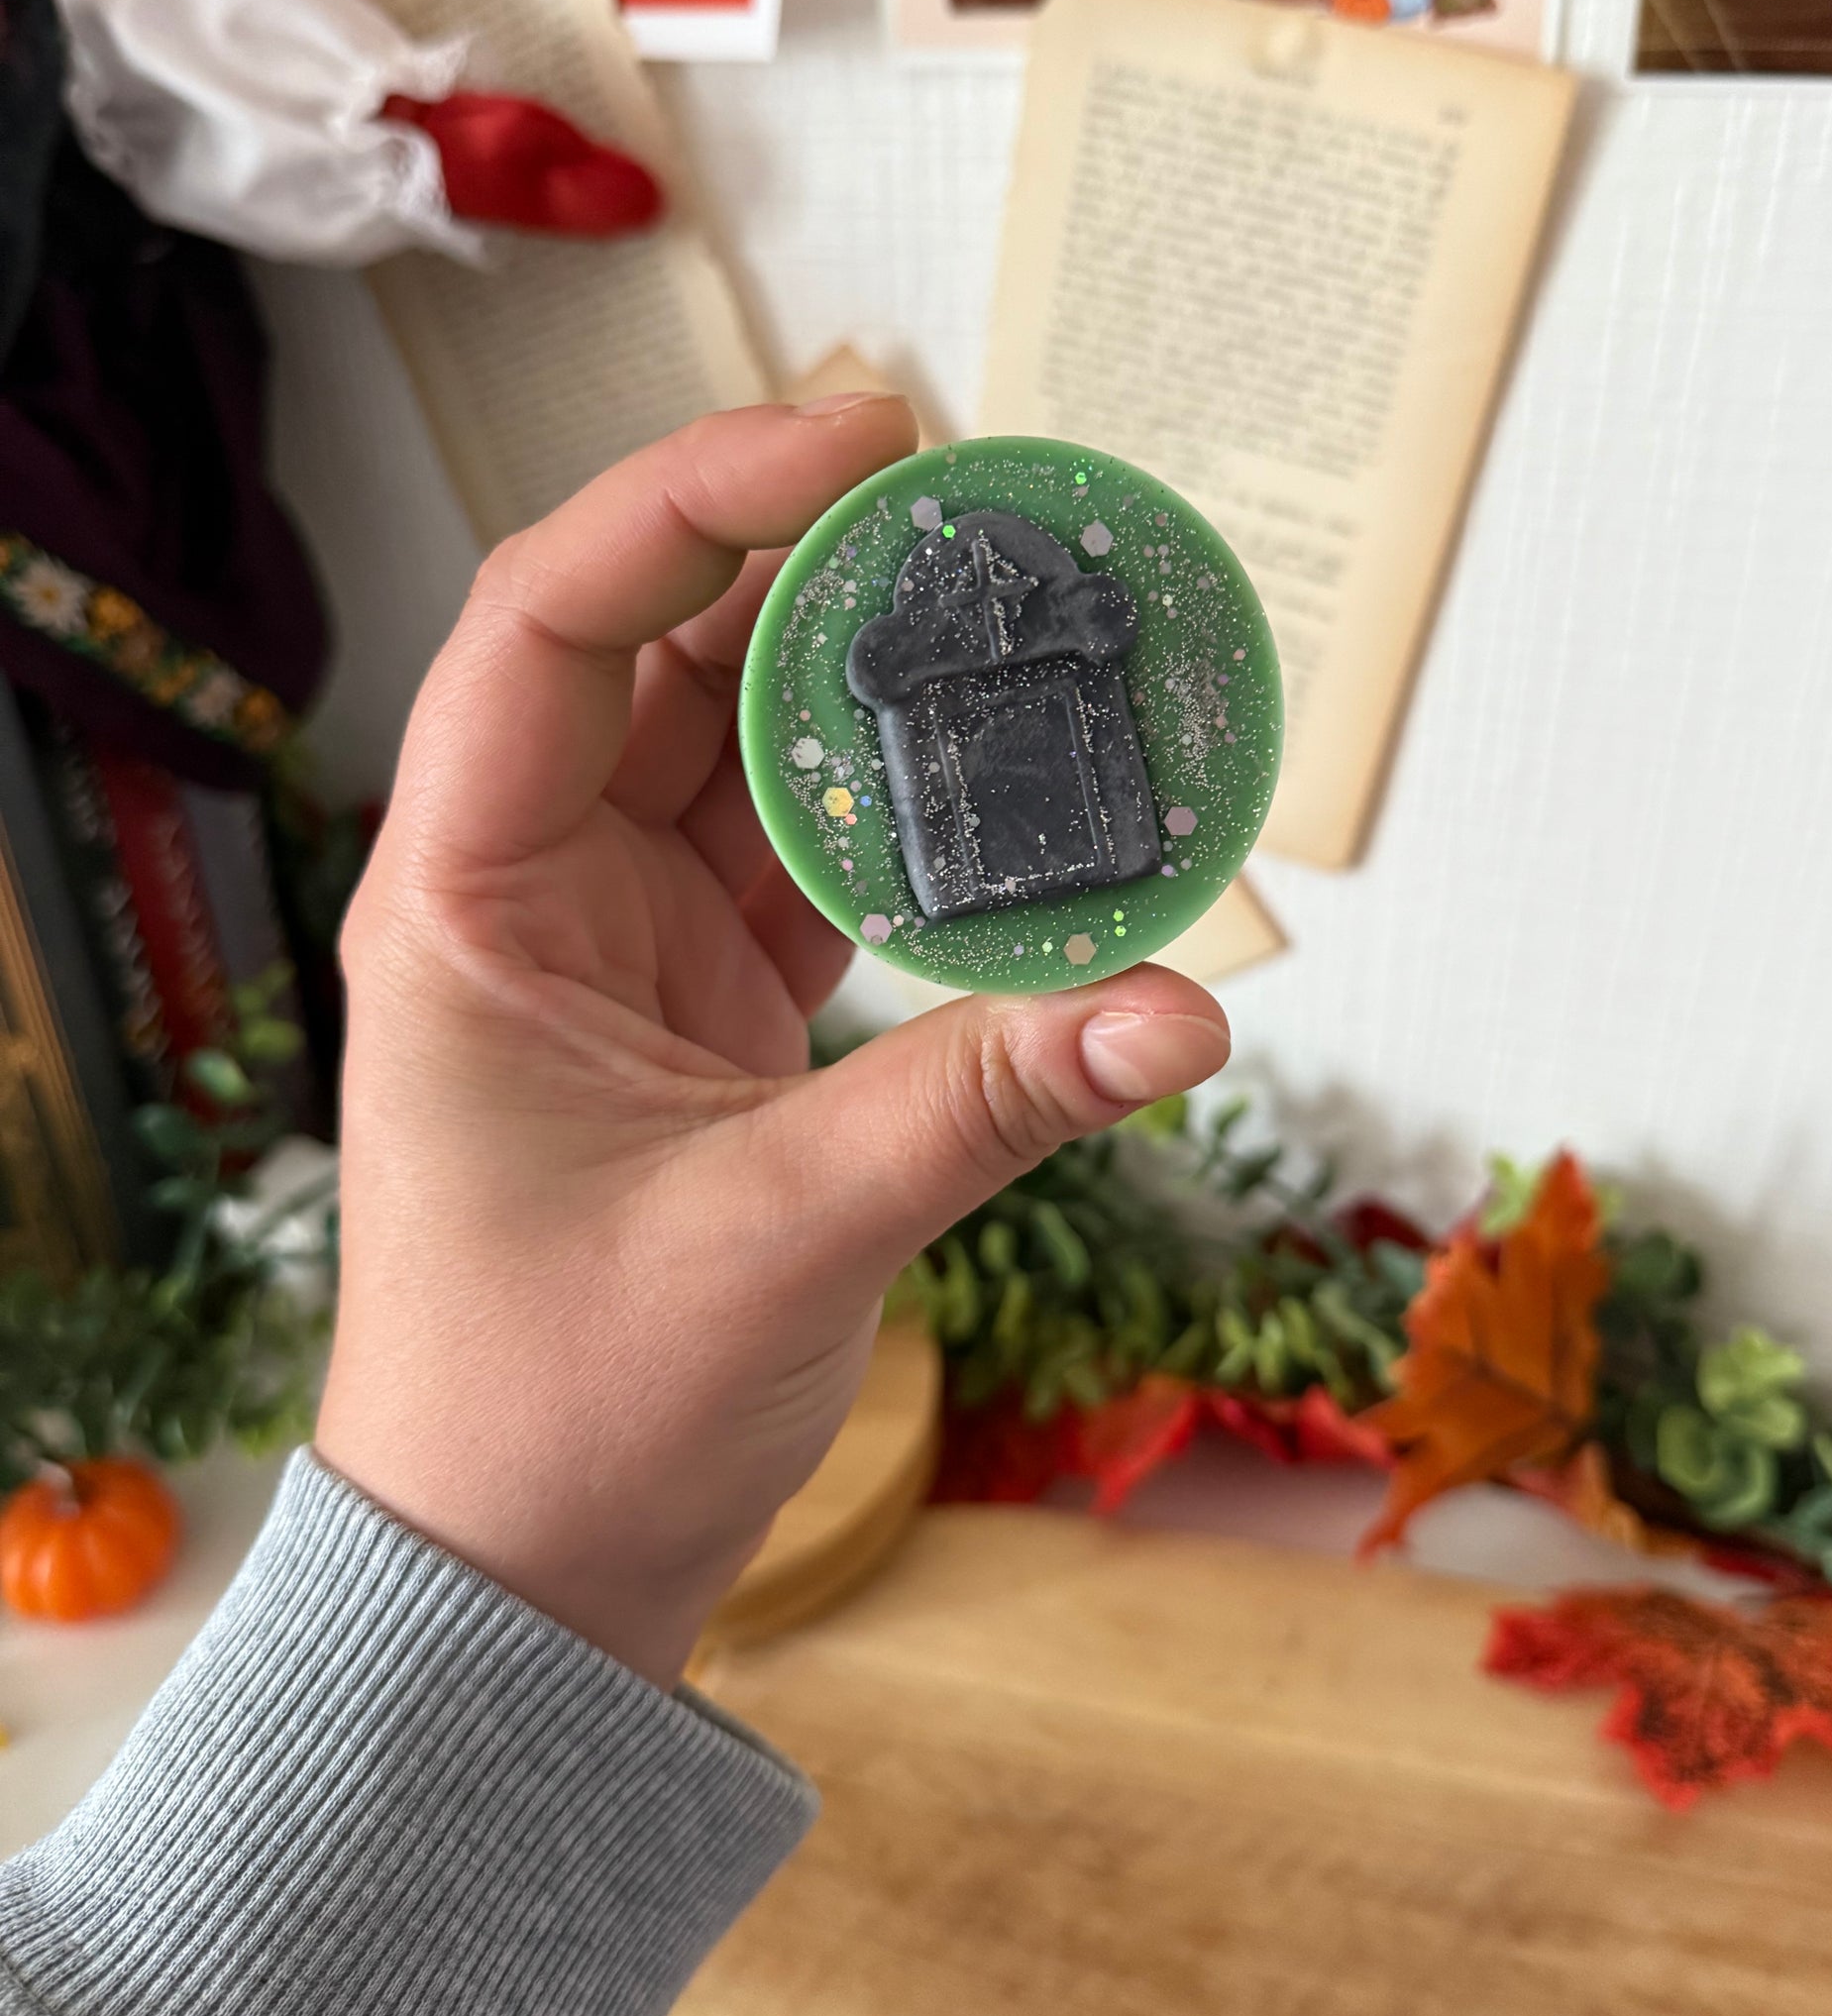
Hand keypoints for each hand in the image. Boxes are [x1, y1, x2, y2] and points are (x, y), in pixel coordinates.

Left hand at [316, 402, 1230, 1688]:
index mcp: (464, 901)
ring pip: (746, 750)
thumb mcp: (775, 1239)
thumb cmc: (558, 1414)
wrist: (525, 1574)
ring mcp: (623, 947)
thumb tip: (1183, 1009)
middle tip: (976, 497)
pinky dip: (910, 819)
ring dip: (871, 682)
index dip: (693, 500)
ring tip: (1012, 603)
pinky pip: (812, 864)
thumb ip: (983, 1102)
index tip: (858, 441)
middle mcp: (533, 893)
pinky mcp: (706, 1010)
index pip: (551, 622)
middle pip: (662, 654)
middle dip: (810, 561)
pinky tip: (1009, 774)